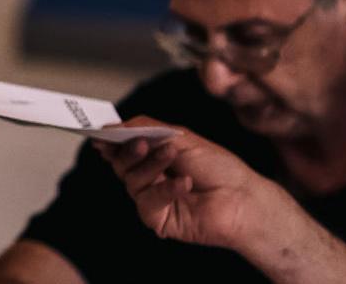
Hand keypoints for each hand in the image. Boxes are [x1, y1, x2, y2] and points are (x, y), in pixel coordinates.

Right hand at [95, 116, 291, 251]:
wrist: (243, 198)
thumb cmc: (218, 168)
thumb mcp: (180, 136)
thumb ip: (144, 127)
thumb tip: (111, 126)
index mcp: (153, 155)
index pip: (122, 146)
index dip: (110, 139)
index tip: (102, 133)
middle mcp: (149, 176)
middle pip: (120, 162)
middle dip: (128, 151)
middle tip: (141, 143)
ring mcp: (151, 198)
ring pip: (131, 180)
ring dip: (151, 165)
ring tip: (172, 157)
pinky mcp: (156, 218)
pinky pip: (147, 201)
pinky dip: (165, 189)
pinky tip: (185, 183)